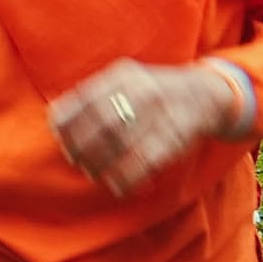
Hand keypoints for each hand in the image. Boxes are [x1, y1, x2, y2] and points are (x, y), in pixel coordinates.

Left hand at [47, 60, 249, 194]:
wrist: (206, 93)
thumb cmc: (153, 91)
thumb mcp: (125, 80)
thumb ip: (94, 94)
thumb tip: (55, 115)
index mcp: (124, 75)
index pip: (87, 97)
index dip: (68, 119)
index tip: (57, 136)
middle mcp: (143, 90)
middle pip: (104, 120)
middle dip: (83, 144)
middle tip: (74, 159)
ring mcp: (162, 111)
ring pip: (124, 141)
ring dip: (103, 162)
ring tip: (92, 173)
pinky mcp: (178, 134)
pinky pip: (148, 158)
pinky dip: (129, 176)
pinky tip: (118, 186)